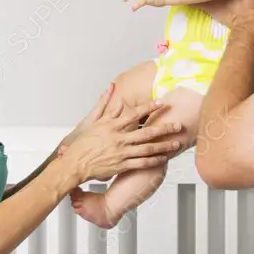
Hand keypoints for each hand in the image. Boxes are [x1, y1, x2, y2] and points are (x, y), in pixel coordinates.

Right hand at [57, 87, 183, 183]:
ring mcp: (121, 153)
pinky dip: (154, 160)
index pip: (134, 114)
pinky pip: (142, 163)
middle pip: (146, 132)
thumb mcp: (93, 121)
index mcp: (112, 126)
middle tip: (177, 125)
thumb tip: (111, 88)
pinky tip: (163, 158)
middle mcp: (119, 139)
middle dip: (164, 128)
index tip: (161, 103)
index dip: (149, 108)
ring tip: (176, 143)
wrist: (75, 164)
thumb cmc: (83, 143)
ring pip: (148, 149)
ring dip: (164, 145)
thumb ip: (104, 104)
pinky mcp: (121, 165)